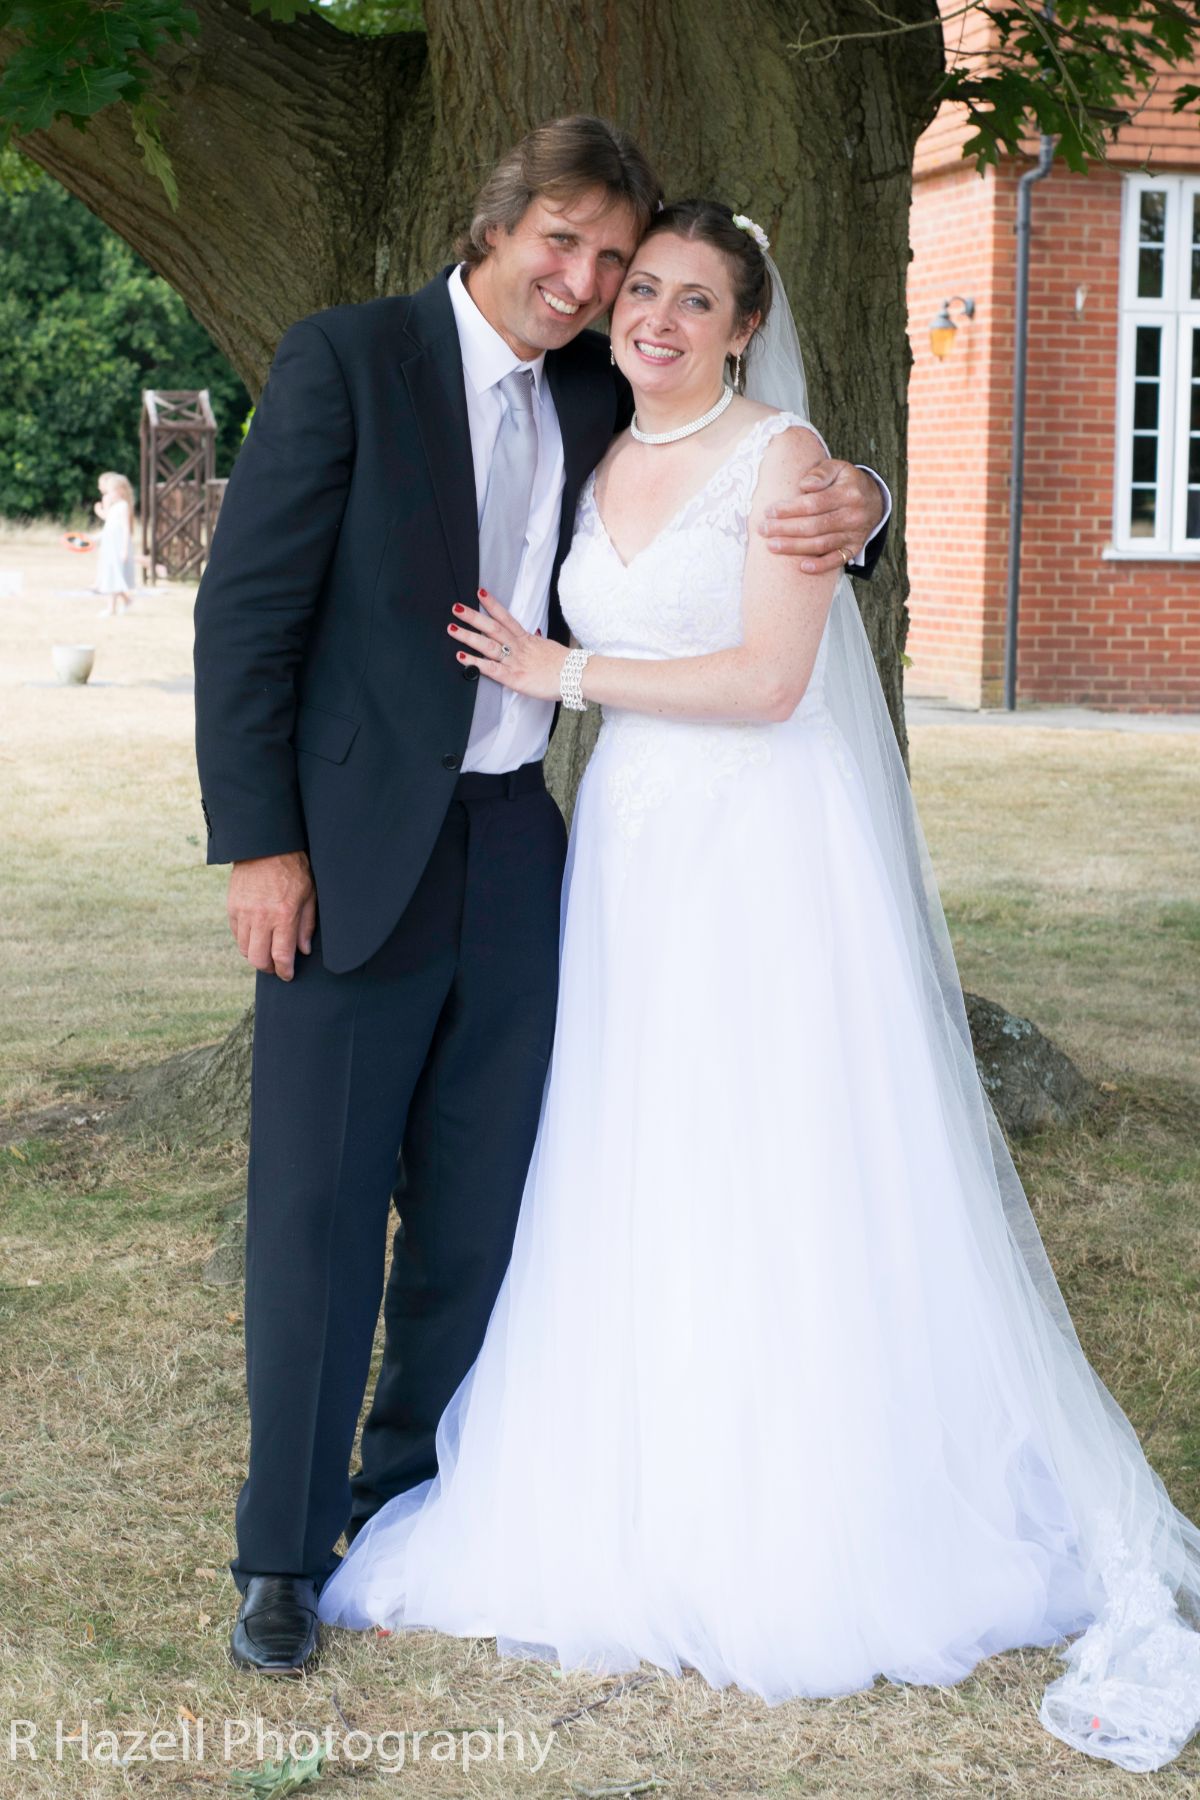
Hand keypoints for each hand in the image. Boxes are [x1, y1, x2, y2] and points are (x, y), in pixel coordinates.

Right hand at [227, 851, 315, 980]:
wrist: (265, 847)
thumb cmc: (293, 869)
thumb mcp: (309, 895)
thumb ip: (306, 925)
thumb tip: (303, 950)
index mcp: (283, 915)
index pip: (281, 956)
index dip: (285, 971)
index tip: (288, 975)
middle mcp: (261, 917)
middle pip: (259, 959)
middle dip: (269, 968)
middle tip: (277, 967)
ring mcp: (244, 913)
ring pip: (245, 950)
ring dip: (256, 956)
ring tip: (266, 952)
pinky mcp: (232, 908)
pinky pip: (236, 935)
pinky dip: (246, 942)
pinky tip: (256, 938)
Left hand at [449, 589, 567, 701]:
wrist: (577, 676)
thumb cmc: (565, 666)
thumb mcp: (548, 647)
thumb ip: (536, 641)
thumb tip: (532, 634)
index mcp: (527, 639)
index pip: (506, 617)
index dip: (492, 604)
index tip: (480, 592)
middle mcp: (519, 647)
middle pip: (492, 628)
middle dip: (473, 617)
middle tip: (456, 608)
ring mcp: (515, 662)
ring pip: (488, 645)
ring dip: (469, 636)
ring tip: (452, 629)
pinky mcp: (515, 678)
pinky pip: (491, 669)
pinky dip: (475, 663)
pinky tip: (462, 658)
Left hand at [759, 458, 883, 572]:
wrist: (875, 500)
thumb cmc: (847, 482)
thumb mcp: (838, 468)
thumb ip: (820, 473)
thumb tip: (804, 485)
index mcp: (847, 493)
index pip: (814, 504)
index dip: (790, 509)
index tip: (769, 512)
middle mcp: (853, 515)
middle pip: (814, 526)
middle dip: (786, 529)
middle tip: (763, 530)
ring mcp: (854, 534)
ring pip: (821, 544)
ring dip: (795, 547)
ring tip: (772, 546)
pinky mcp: (854, 548)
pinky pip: (837, 560)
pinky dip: (821, 566)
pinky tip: (802, 567)